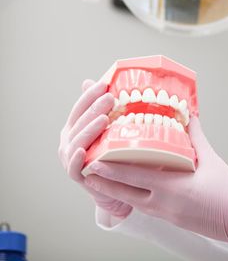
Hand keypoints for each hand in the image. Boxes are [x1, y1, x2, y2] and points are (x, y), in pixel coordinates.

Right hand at [59, 79, 132, 217]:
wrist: (116, 186)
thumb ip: (110, 110)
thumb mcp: (113, 130)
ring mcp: (70, 158)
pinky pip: (73, 166)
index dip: (90, 95)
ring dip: (89, 129)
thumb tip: (115, 85)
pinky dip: (76, 158)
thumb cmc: (116, 154)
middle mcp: (69, 140)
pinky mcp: (76, 175)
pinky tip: (82, 150)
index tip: (104, 83)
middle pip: (80, 121)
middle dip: (94, 108)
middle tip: (110, 98)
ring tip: (104, 119)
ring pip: (77, 141)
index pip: (81, 106)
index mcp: (76, 127)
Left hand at [83, 117, 227, 254]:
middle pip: (124, 193)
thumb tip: (188, 115)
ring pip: (132, 201)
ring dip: (115, 191)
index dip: (111, 169)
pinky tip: (128, 189)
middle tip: (87, 169)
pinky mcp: (170, 218)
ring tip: (100, 179)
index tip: (94, 159)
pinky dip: (132, 196)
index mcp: (172, 187)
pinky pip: (144, 206)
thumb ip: (195, 136)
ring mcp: (165, 213)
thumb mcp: (211, 160)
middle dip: (104, 182)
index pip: (133, 177)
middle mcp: (163, 203)